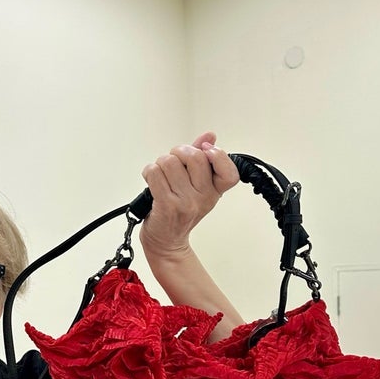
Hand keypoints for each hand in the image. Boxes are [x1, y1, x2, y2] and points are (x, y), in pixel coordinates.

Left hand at [140, 131, 238, 260]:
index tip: (205, 150)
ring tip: (161, 176)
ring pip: (170, 162)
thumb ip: (202, 159)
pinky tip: (151, 181)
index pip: (230, 172)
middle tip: (174, 162)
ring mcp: (185, 202)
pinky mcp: (166, 205)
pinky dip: (149, 172)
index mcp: (214, 191)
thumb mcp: (196, 186)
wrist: (165, 241)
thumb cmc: (178, 214)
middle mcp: (203, 198)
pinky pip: (155, 173)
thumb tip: (209, 136)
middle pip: (195, 156)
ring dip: (160, 164)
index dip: (219, 155)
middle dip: (179, 152)